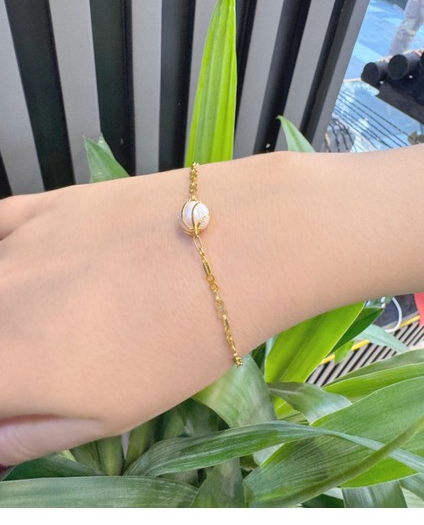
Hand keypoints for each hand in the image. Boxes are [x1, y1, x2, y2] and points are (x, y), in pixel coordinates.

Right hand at [0, 154, 279, 465]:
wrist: (232, 246)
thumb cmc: (180, 344)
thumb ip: (31, 432)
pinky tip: (29, 272)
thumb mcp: (110, 415)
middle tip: (59, 358)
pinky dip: (3, 257)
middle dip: (14, 356)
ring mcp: (12, 247)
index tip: (34, 396)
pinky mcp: (39, 206)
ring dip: (14, 312)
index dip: (10, 399)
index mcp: (6, 363)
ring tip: (65, 317)